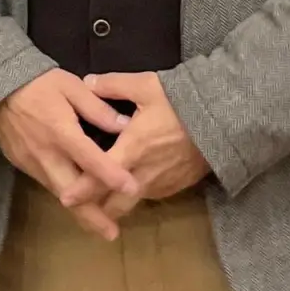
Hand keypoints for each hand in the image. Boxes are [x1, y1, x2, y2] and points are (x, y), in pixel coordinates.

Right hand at [0, 69, 138, 240]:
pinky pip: (46, 183)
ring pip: (58, 192)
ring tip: (100, 226)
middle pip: (71, 192)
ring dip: (78, 210)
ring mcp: (31, 161)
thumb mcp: (69, 85)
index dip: (111, 175)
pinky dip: (64, 194)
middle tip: (112, 234)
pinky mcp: (22, 164)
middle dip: (91, 215)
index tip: (132, 188)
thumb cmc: (37, 83)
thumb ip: (96, 107)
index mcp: (61, 130)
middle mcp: (46, 153)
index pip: (90, 159)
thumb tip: (126, 125)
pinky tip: (76, 200)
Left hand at [59, 72, 210, 222]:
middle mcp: (146, 172)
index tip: (65, 198)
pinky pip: (151, 196)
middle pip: (116, 202)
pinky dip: (135, 197)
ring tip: (98, 202)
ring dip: (115, 204)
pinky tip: (125, 189)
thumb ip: (112, 85)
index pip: (101, 176)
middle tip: (79, 209)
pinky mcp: (178, 185)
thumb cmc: (181, 102)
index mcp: (133, 149)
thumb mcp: (144, 85)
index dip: (82, 190)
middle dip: (96, 208)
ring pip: (134, 202)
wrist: (224, 121)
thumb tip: (87, 82)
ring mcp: (164, 182)